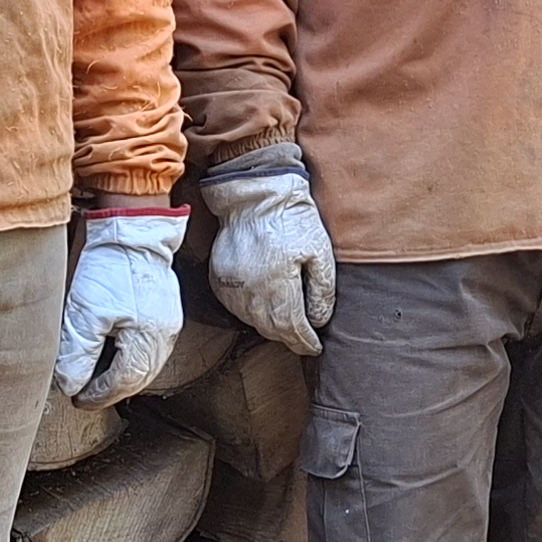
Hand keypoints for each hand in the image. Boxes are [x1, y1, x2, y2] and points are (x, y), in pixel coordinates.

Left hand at [59, 210, 186, 406]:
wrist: (131, 228)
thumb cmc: (109, 266)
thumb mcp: (84, 314)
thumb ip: (78, 355)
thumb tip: (71, 385)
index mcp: (147, 341)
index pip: (122, 383)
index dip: (97, 395)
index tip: (77, 398)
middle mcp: (164, 335)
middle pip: (138, 376)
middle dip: (111, 388)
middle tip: (86, 392)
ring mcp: (168, 320)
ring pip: (145, 362)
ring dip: (122, 373)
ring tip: (98, 375)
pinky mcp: (165, 306)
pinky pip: (149, 344)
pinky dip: (130, 354)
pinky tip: (114, 349)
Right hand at [193, 161, 334, 354]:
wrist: (254, 194)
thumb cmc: (292, 218)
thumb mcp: (320, 251)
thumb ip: (322, 290)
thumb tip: (319, 320)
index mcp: (278, 284)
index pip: (292, 327)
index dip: (305, 341)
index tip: (315, 347)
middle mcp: (250, 290)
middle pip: (271, 329)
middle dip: (289, 337)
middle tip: (303, 339)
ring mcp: (231, 285)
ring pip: (252, 321)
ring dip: (271, 327)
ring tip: (287, 325)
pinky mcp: (219, 277)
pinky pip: (235, 306)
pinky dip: (251, 312)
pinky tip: (264, 307)